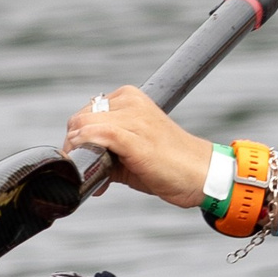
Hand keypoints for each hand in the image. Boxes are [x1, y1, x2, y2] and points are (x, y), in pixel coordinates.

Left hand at [61, 87, 214, 208]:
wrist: (202, 175)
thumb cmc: (170, 165)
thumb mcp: (133, 149)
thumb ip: (106, 147)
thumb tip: (79, 160)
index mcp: (130, 98)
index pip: (85, 112)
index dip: (78, 138)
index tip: (85, 161)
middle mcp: (131, 102)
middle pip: (80, 118)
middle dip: (75, 147)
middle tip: (87, 171)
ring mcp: (134, 118)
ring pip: (84, 126)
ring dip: (79, 155)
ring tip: (94, 178)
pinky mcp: (136, 137)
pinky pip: (97, 135)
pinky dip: (87, 152)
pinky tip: (95, 175)